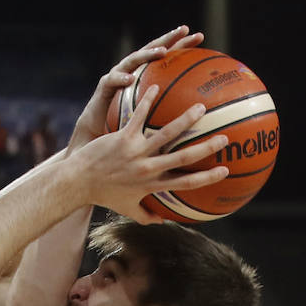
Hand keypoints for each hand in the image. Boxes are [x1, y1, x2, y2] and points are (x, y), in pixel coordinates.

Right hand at [68, 25, 204, 150]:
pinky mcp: (103, 88)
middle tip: (184, 30)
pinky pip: (112, 81)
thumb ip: (168, 117)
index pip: (166, 58)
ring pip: (133, 59)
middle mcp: (133, 72)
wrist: (97, 136)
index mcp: (145, 78)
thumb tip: (194, 124)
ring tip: (161, 52)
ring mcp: (117, 77)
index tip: (201, 37)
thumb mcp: (151, 123)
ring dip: (147, 54)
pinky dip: (120, 79)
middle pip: (152, 50)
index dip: (182, 46)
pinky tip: (129, 79)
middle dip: (168, 39)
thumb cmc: (127, 130)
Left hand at [73, 86, 228, 223]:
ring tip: (200, 106)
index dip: (207, 179)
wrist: (79, 182)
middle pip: (183, 158)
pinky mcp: (122, 138)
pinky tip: (157, 85)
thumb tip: (163, 220)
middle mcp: (147, 169)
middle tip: (224, 137)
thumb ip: (147, 216)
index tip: (225, 170)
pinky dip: (148, 101)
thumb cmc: (104, 196)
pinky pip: (138, 116)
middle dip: (205, 148)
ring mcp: (135, 152)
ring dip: (184, 120)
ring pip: (166, 134)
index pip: (185, 184)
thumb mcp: (127, 209)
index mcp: (151, 186)